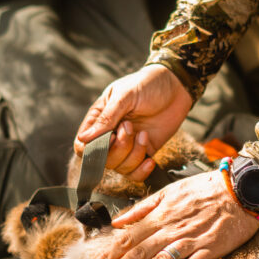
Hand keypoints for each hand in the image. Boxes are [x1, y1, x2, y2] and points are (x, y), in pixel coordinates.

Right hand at [74, 65, 192, 181]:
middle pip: (103, 160)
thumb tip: (84, 139)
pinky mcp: (143, 153)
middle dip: (120, 148)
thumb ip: (106, 118)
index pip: (82, 146)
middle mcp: (110, 135)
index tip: (112, 135)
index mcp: (98, 119)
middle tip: (131, 126)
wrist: (176, 87)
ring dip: (134, 154)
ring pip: (120, 168)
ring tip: (144, 134)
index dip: (94, 149)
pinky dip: (142, 171)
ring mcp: (127, 146)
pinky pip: (135, 174)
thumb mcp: (125, 96)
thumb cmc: (147, 85)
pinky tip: (151, 159)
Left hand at [87, 171, 258, 258]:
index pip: (127, 239)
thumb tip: (117, 222)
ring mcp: (191, 240)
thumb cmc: (204, 189)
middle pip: (138, 254)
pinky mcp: (211, 249)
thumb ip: (142, 208)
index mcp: (160, 215)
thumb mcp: (168, 192)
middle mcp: (171, 229)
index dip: (108, 256)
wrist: (241, 188)